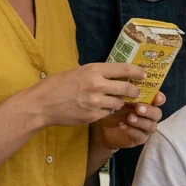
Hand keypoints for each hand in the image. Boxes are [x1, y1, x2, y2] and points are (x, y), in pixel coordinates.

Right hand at [27, 63, 143, 128]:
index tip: (144, 74)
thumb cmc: (57, 85)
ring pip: (118, 103)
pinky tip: (97, 107)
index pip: (124, 69)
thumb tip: (116, 73)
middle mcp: (97, 85)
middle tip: (135, 92)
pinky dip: (106, 110)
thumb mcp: (78, 71)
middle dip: (134, 91)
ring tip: (109, 99)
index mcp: (94, 70)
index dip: (138, 72)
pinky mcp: (92, 116)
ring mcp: (95, 102)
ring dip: (118, 102)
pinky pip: (107, 113)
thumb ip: (97, 73)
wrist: (41, 104)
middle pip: (128, 89)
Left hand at [91, 92, 165, 151]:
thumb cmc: (113, 109)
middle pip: (157, 113)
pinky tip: (122, 125)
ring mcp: (146, 128)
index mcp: (147, 103)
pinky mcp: (140, 139)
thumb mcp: (118, 98)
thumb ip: (126, 90)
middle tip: (138, 108)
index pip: (159, 99)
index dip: (160, 98)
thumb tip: (128, 77)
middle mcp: (150, 115)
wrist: (103, 128)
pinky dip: (132, 130)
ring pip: (151, 126)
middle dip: (149, 110)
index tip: (156, 98)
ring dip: (141, 121)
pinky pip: (140, 136)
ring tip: (129, 118)